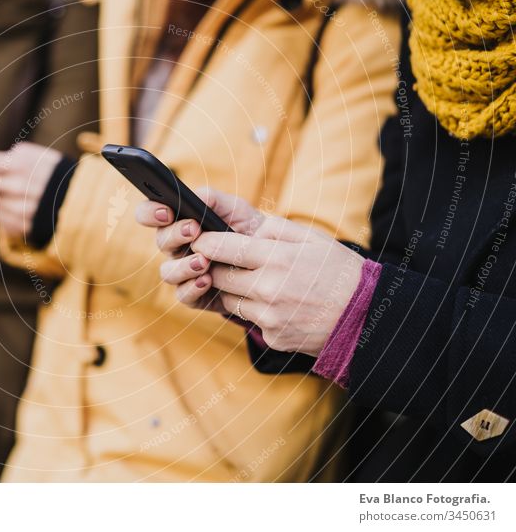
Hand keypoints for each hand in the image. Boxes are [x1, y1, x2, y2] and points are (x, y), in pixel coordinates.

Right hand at [134, 187, 264, 313]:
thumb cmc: (247, 228)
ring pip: (168, 272)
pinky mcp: (194, 294)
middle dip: (175, 235)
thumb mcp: (234, 208)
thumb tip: (194, 197)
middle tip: (194, 229)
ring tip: (204, 261)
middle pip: (160, 241)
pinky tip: (208, 279)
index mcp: (178, 222)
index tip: (166, 211)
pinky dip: (194, 287)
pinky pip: (183, 295)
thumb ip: (212, 199)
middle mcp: (176, 248)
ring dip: (184, 266)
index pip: (150, 214)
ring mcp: (184, 272)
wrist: (269, 259)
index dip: (150, 213)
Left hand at [191, 217, 363, 356]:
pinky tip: (277, 304)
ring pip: (228, 300)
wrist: (366, 316)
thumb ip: (274, 229)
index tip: (199, 239)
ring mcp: (269, 316)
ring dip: (233, 290)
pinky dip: (255, 311)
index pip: (223, 248)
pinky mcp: (272, 337)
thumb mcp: (311, 238)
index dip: (205, 242)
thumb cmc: (338, 270)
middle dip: (216, 267)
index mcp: (277, 258)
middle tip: (222, 259)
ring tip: (255, 281)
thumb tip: (243, 229)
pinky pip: (249, 320)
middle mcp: (269, 289)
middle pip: (219, 276)